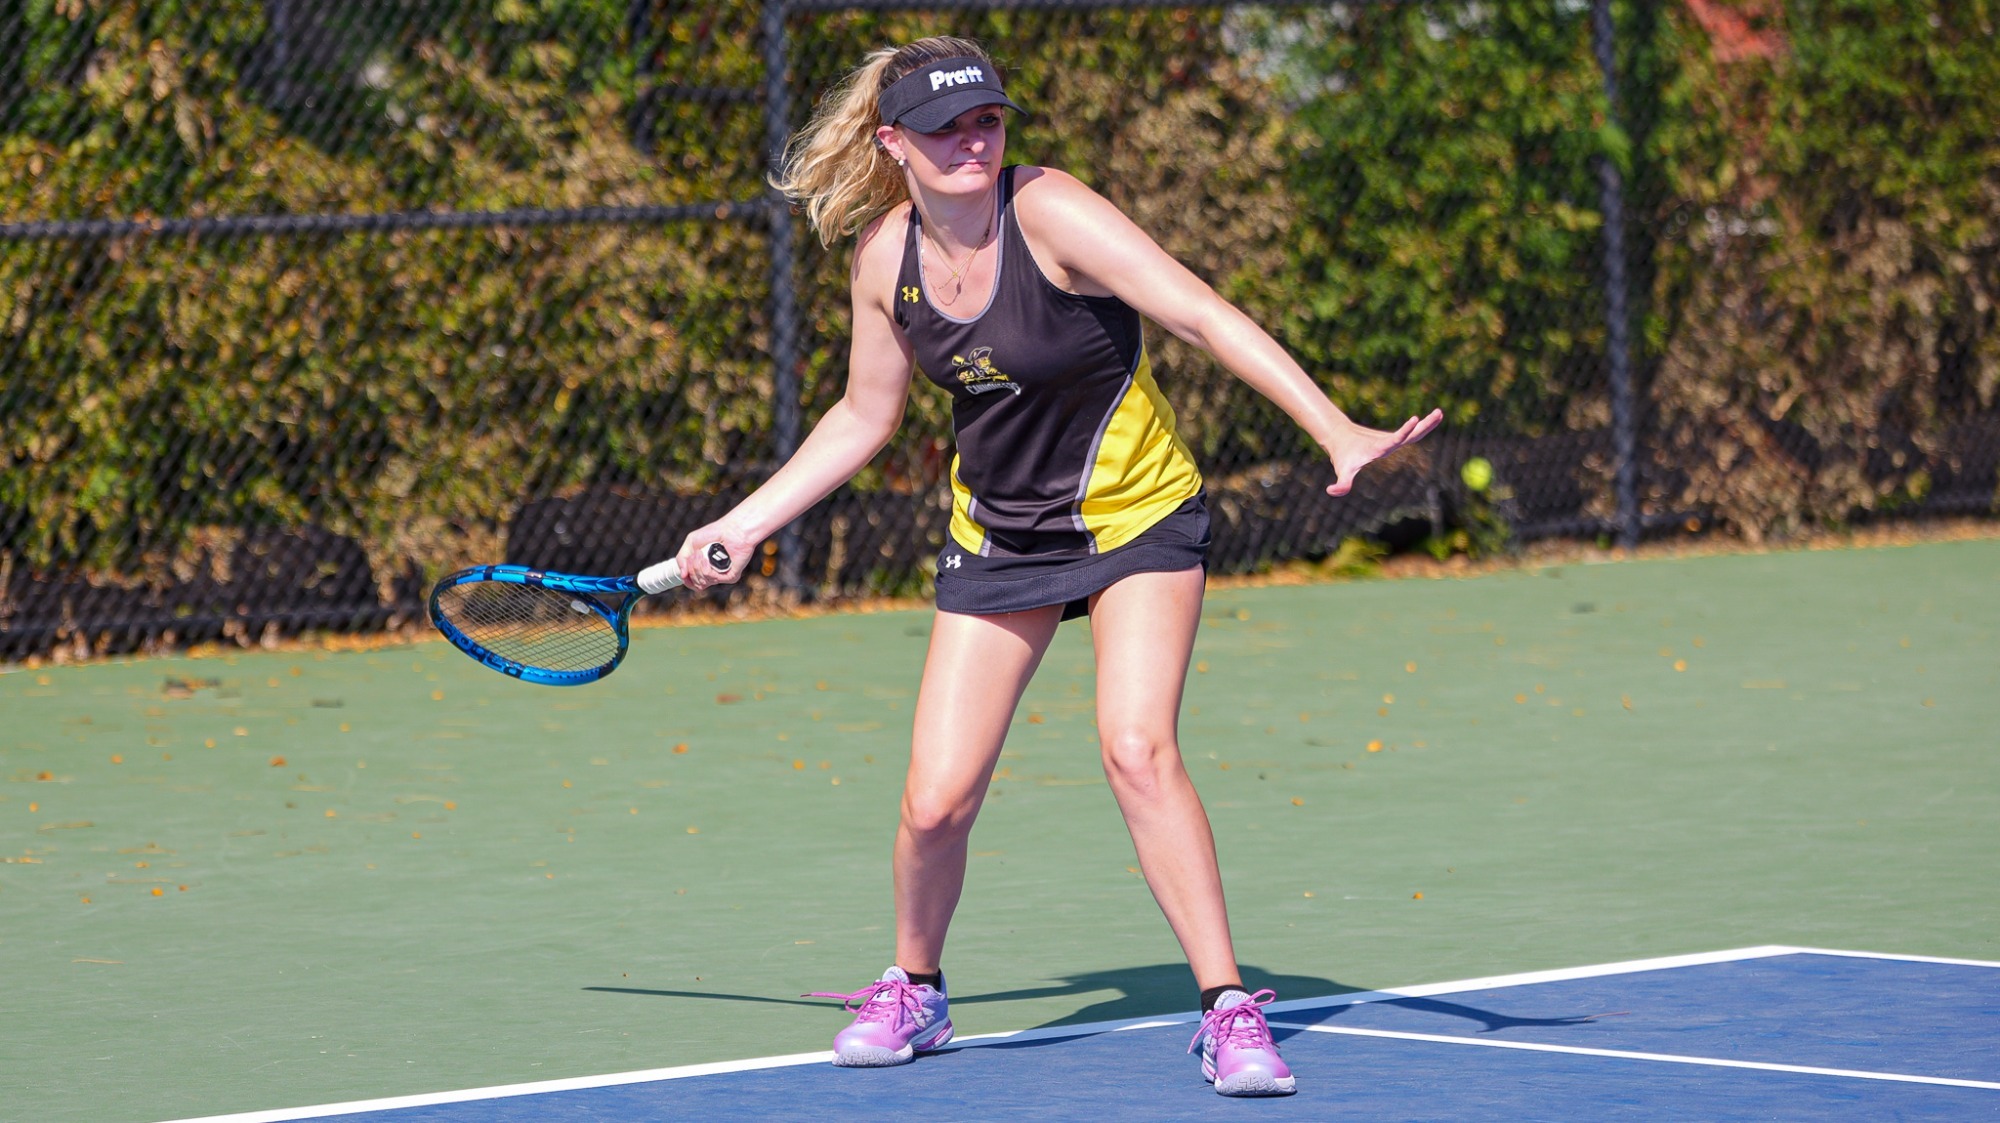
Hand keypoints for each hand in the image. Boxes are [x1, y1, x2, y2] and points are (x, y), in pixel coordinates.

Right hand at [675, 523, 750, 592]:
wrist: (732, 529)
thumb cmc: (713, 533)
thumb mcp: (691, 543)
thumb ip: (682, 559)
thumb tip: (682, 575)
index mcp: (705, 569)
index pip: (693, 584)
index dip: (687, 579)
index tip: (684, 571)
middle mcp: (714, 574)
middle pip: (696, 583)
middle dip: (692, 568)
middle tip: (697, 554)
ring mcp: (722, 576)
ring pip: (702, 582)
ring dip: (698, 567)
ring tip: (702, 554)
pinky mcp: (731, 576)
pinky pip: (713, 580)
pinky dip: (707, 569)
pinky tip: (708, 559)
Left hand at [1326, 408, 1442, 496]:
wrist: (1340, 437)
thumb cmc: (1342, 456)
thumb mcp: (1342, 471)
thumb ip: (1341, 484)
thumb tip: (1331, 491)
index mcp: (1379, 448)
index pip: (1394, 439)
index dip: (1404, 430)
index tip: (1415, 419)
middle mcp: (1387, 441)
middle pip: (1410, 433)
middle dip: (1424, 424)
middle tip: (1439, 412)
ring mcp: (1391, 439)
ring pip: (1413, 432)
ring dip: (1427, 424)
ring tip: (1440, 412)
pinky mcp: (1392, 439)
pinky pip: (1411, 434)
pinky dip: (1421, 428)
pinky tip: (1433, 420)